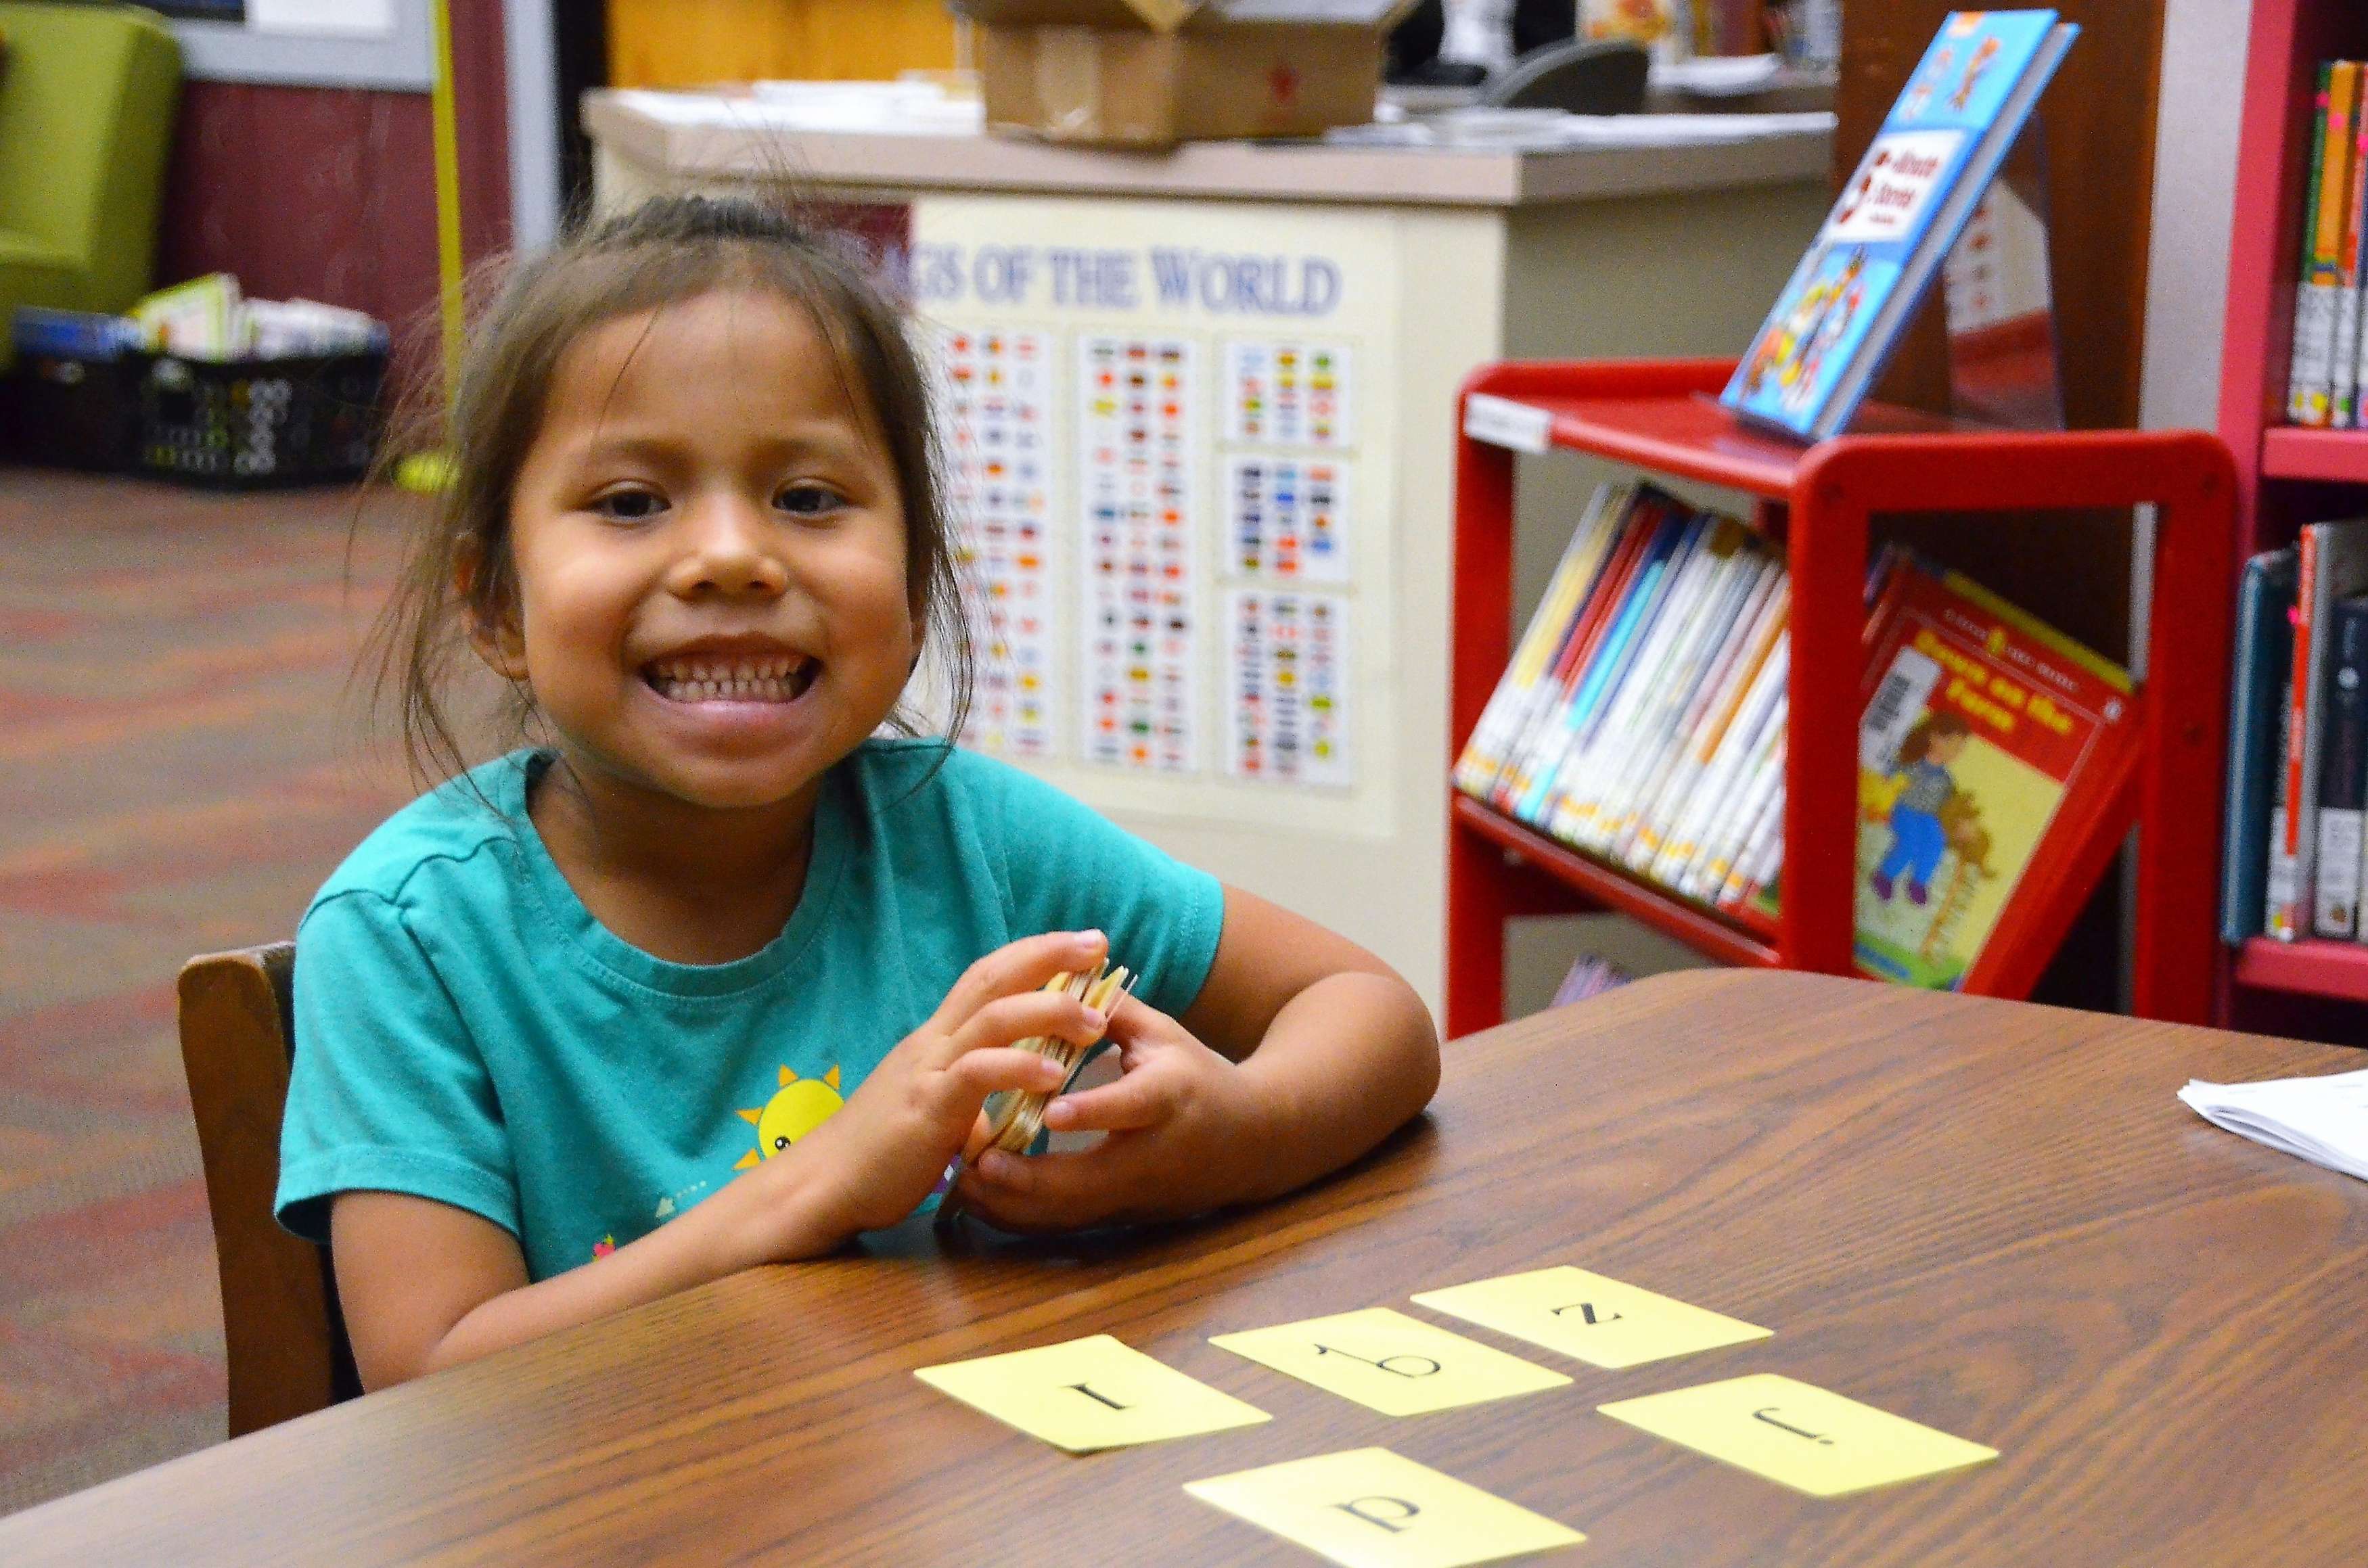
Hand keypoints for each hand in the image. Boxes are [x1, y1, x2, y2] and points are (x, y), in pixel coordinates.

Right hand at [738, 929, 1114, 1248]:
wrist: (820, 1185)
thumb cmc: (877, 1154)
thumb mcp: (931, 1112)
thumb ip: (964, 1099)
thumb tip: (995, 1107)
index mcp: (936, 1040)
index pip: (987, 978)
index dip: (1033, 955)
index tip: (1079, 945)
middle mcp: (933, 1042)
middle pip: (993, 978)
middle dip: (1048, 956)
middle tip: (1097, 944)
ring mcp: (929, 1071)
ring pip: (993, 1018)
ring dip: (1049, 1011)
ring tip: (1095, 1021)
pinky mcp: (927, 1108)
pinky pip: (976, 1074)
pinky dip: (1019, 1069)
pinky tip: (1055, 1075)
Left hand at [950, 994, 1270, 1232]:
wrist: (1250, 1141)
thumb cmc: (1197, 1076)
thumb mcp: (1163, 1035)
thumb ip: (1107, 1010)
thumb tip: (1052, 980)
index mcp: (1168, 1097)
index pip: (1130, 1108)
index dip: (1092, 1112)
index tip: (1049, 1112)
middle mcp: (1152, 1154)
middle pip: (1088, 1182)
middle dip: (1028, 1178)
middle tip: (975, 1160)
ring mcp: (1135, 1194)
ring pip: (1069, 1214)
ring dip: (1013, 1203)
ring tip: (960, 1180)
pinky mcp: (1120, 1216)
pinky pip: (1063, 1224)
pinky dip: (1020, 1215)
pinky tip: (979, 1197)